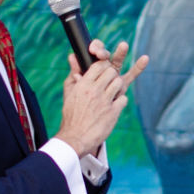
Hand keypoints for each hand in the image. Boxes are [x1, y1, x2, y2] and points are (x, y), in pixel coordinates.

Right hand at [55, 39, 148, 157]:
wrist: (75, 138)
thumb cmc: (71, 115)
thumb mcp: (69, 93)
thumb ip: (73, 73)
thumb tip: (73, 56)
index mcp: (83, 85)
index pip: (99, 65)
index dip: (104, 65)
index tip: (104, 70)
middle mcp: (94, 91)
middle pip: (112, 71)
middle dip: (112, 75)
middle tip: (109, 82)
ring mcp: (104, 102)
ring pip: (120, 83)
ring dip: (118, 87)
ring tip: (112, 93)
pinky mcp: (113, 113)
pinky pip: (123, 99)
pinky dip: (120, 101)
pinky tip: (114, 105)